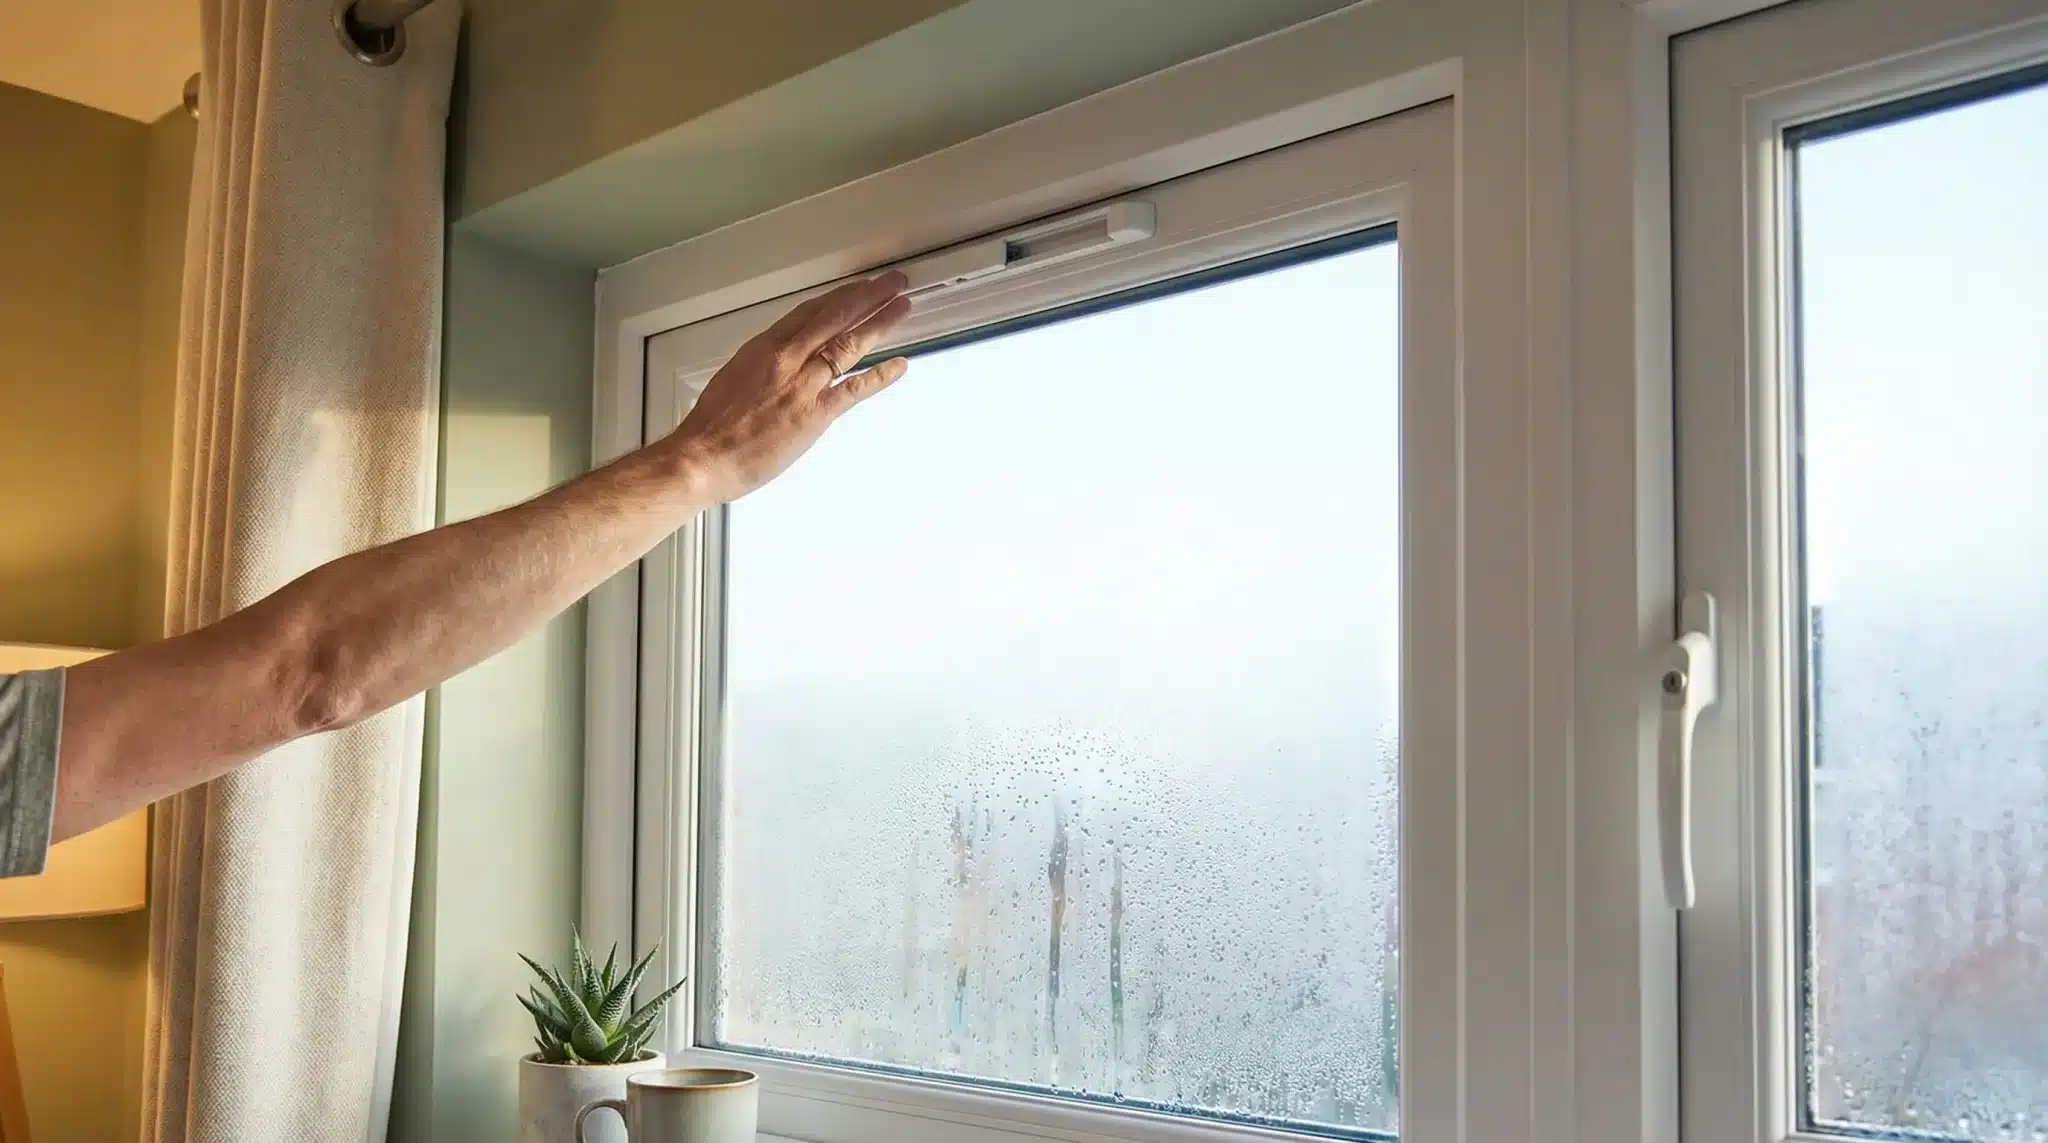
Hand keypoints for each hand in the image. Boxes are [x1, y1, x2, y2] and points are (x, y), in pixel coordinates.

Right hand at [666, 271, 913, 502]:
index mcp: (763, 347)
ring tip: (902, 307)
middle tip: (894, 282)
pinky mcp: (815, 414)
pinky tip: (899, 365)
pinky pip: (854, 389)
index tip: (859, 286)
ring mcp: (802, 384)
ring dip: (879, 323)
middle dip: (868, 296)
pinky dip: (880, 376)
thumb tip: (782, 363)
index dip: (839, 296)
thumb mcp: (735, 378)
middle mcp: (786, 358)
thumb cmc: (711, 426)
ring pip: (848, 344)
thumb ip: (764, 366)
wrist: (702, 457)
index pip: (809, 311)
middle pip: (834, 317)